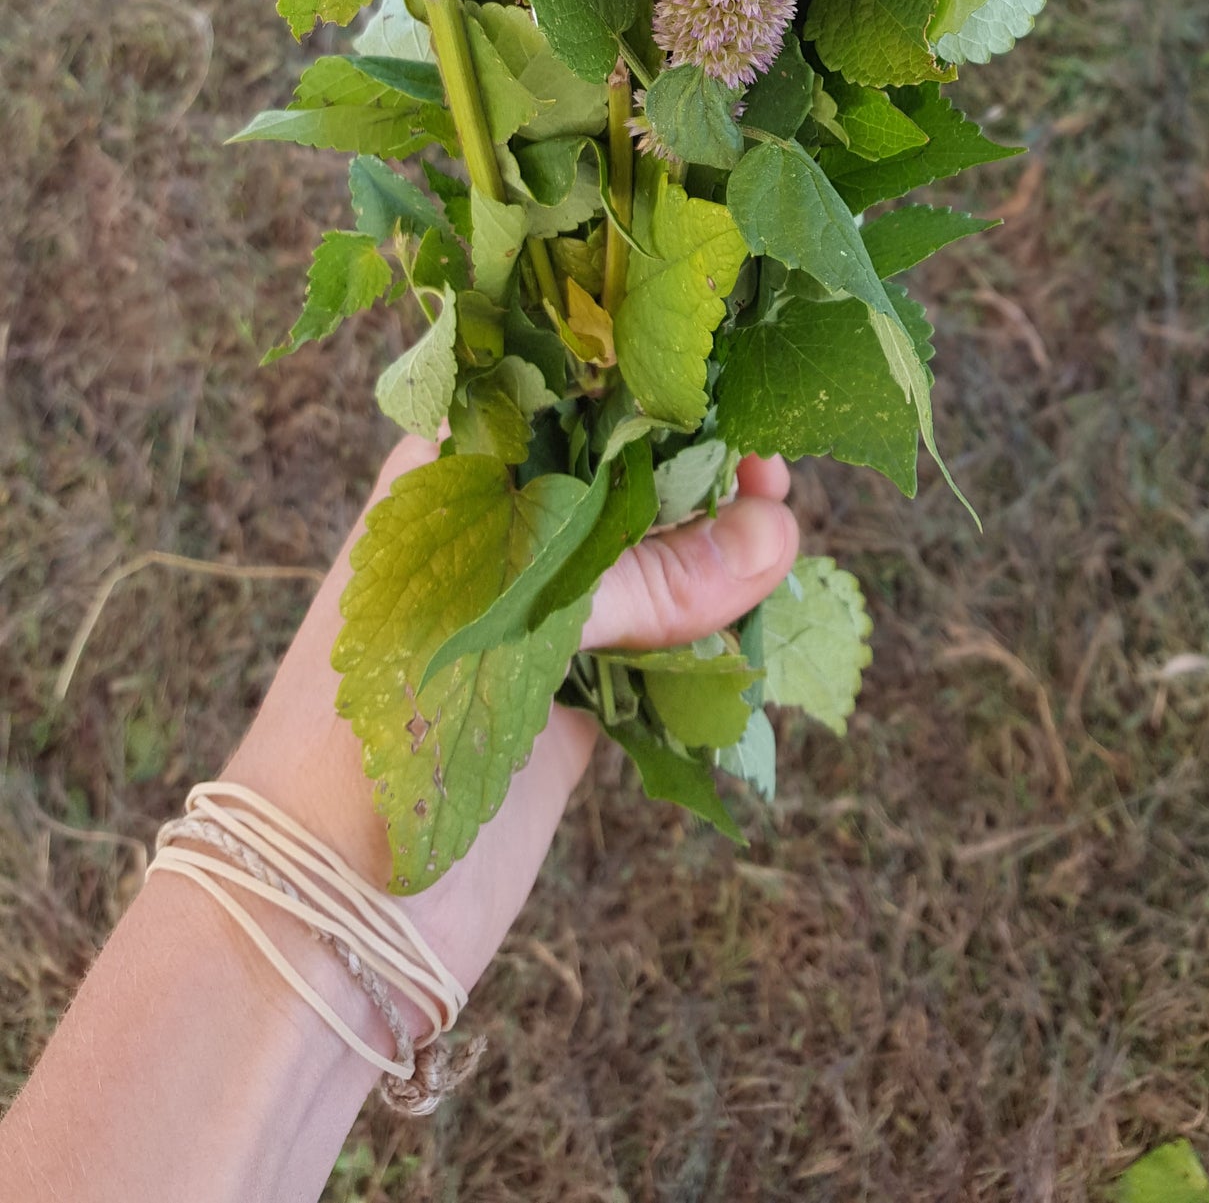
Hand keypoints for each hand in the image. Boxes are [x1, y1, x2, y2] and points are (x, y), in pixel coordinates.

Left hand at [225, 437, 798, 1001]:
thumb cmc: (376, 732)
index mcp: (446, 480)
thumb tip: (778, 534)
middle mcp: (492, 537)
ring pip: (647, 564)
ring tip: (783, 542)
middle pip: (618, 478)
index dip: (645, 390)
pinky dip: (710, 637)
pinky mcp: (570, 702)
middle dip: (697, 471)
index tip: (731, 388)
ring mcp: (533, 622)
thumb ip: (644, 575)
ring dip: (716, 555)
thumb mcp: (513, 622)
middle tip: (775, 474)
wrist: (323, 921)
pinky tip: (761, 618)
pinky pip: (659, 650)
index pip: (558, 399)